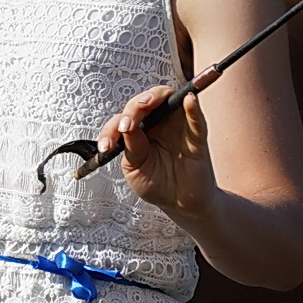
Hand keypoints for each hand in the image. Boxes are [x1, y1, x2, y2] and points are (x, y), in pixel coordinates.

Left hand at [97, 85, 217, 216]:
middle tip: (125, 126)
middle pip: (144, 102)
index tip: (106, 147)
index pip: (122, 119)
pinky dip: (192, 107)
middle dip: (132, 110)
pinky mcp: (197, 137)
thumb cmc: (155, 183)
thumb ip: (131, 147)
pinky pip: (196, 119)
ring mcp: (177, 127)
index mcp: (138, 130)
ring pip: (168, 99)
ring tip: (144, 105)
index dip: (111, 129)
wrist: (179, 205)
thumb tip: (127, 126)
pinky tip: (187, 100)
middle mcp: (157, 123)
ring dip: (155, 97)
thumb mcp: (135, 168)